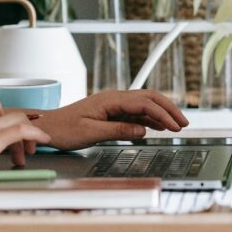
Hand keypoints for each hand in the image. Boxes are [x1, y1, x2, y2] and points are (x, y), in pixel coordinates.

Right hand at [0, 102, 50, 174]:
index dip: (3, 120)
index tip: (7, 134)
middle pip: (8, 113)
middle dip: (18, 127)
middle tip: (20, 147)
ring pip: (19, 119)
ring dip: (28, 135)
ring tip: (30, 152)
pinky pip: (23, 130)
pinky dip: (36, 133)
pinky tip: (44, 140)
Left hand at [32, 90, 187, 150]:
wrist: (47, 126)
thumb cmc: (64, 129)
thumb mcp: (91, 133)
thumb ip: (119, 131)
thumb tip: (143, 131)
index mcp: (110, 100)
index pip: (145, 103)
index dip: (163, 114)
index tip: (175, 126)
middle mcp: (114, 98)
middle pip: (150, 98)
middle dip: (169, 109)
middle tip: (184, 123)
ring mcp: (113, 104)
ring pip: (145, 104)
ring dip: (162, 113)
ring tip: (177, 125)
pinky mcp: (111, 112)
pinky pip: (136, 113)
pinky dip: (150, 119)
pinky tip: (158, 127)